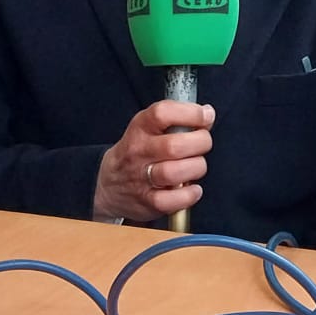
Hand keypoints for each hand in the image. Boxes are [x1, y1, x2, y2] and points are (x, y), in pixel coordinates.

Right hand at [92, 100, 214, 222]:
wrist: (108, 184)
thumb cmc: (137, 152)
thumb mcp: (148, 127)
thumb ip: (176, 119)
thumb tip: (207, 114)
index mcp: (140, 128)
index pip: (162, 113)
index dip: (189, 113)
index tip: (205, 115)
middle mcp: (139, 151)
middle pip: (174, 146)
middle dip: (200, 143)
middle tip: (203, 143)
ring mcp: (142, 178)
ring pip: (174, 173)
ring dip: (196, 168)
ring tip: (196, 166)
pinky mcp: (148, 201)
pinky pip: (172, 200)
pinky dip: (189, 195)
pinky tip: (192, 188)